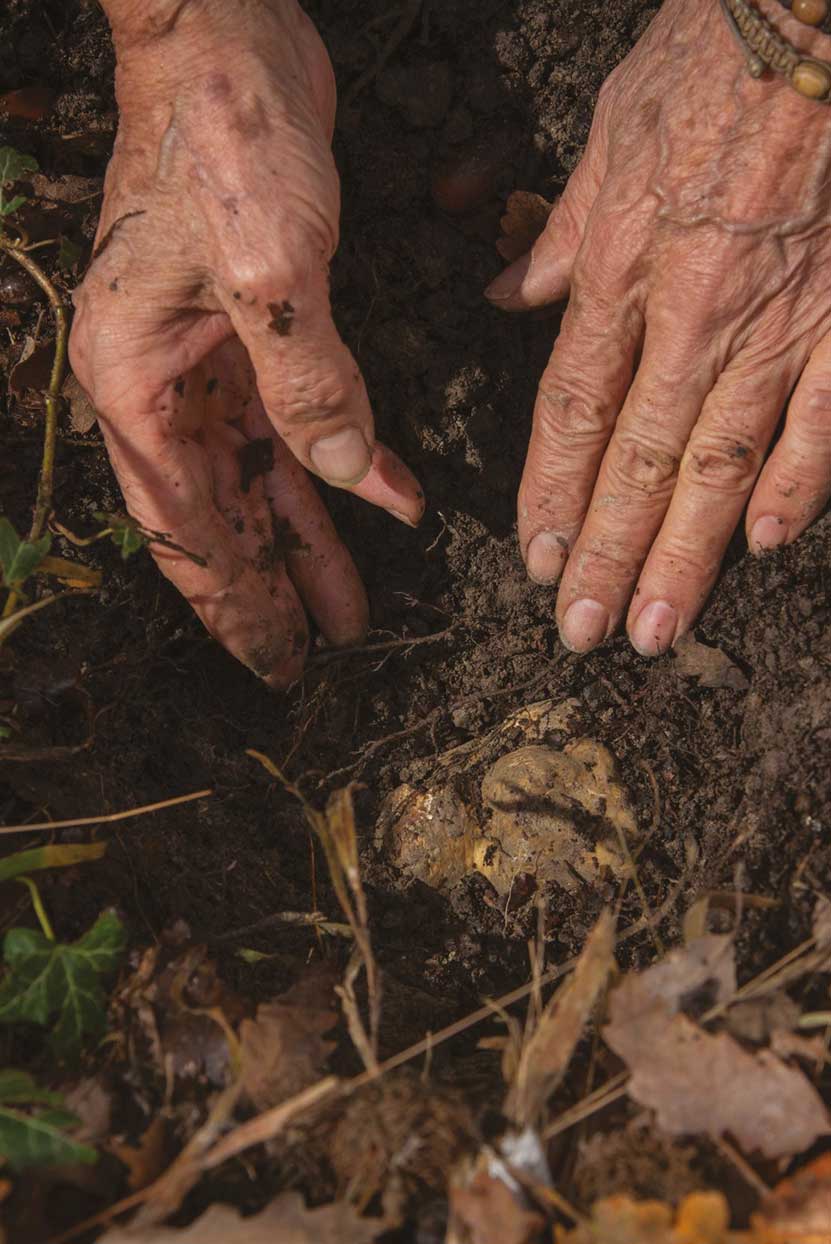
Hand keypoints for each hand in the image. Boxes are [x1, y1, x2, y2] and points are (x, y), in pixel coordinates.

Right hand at [70, 0, 423, 687]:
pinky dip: (347, 463)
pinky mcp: (258, 331)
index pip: (185, 526)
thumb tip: (349, 482)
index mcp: (138, 385)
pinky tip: (389, 498)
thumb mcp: (269, 268)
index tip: (273, 666)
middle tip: (312, 662)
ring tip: (352, 612)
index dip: (233, 602)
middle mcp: (164, 385)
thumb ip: (307, 385)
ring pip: (263, 479)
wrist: (228, 41)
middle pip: (220, 517)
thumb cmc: (222, 140)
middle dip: (269, 592)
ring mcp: (210, 360)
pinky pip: (301, 421)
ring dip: (311, 544)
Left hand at [487, 0, 830, 655]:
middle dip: (605, 553)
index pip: (573, 409)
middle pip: (638, 459)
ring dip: (685, 553)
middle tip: (580, 632)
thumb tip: (510, 293)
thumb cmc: (711, 59)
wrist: (814, 15)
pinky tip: (764, 543)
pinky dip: (797, 482)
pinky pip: (826, 416)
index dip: (550, 492)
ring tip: (653, 626)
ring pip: (722, 461)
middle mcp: (693, 314)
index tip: (534, 559)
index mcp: (624, 268)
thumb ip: (563, 232)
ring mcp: (780, 320)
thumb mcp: (609, 134)